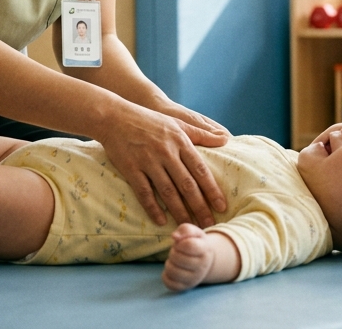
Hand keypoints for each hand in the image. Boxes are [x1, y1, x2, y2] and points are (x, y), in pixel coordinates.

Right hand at [97, 104, 227, 227]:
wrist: (115, 117)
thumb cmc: (149, 120)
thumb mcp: (177, 123)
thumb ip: (201, 134)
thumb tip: (226, 140)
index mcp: (180, 141)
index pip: (200, 169)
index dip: (212, 189)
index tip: (221, 206)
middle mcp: (166, 152)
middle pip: (187, 184)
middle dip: (200, 206)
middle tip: (209, 224)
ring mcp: (148, 161)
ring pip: (168, 191)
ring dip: (180, 211)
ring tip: (189, 226)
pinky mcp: (131, 168)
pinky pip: (144, 192)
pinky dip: (153, 208)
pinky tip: (161, 220)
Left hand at [162, 224, 214, 291]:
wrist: (205, 261)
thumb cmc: (196, 243)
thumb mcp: (194, 232)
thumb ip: (185, 229)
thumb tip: (174, 236)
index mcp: (205, 250)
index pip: (189, 245)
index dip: (180, 243)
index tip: (181, 244)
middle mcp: (202, 267)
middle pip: (178, 258)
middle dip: (173, 252)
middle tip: (177, 252)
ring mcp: (194, 279)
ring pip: (172, 271)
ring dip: (169, 264)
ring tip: (174, 261)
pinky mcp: (185, 287)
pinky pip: (169, 284)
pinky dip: (166, 276)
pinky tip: (172, 270)